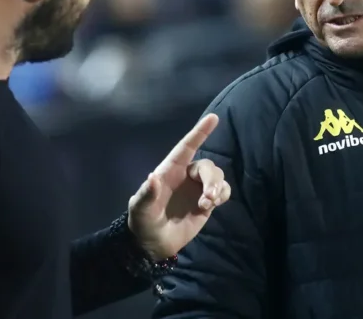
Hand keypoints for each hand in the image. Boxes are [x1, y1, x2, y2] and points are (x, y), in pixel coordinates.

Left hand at [127, 113, 231, 259]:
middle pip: (207, 166)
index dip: (199, 132)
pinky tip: (212, 205)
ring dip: (217, 188)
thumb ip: (146, 194)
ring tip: (207, 205)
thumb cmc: (143, 221)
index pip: (186, 147)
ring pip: (218, 177)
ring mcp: (197, 189)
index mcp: (170, 171)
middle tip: (208, 199)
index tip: (213, 118)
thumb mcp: (140, 209)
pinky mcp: (206, 203)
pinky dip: (222, 195)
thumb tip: (153, 177)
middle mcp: (186, 176)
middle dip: (211, 179)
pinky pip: (222, 191)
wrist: (153, 243)